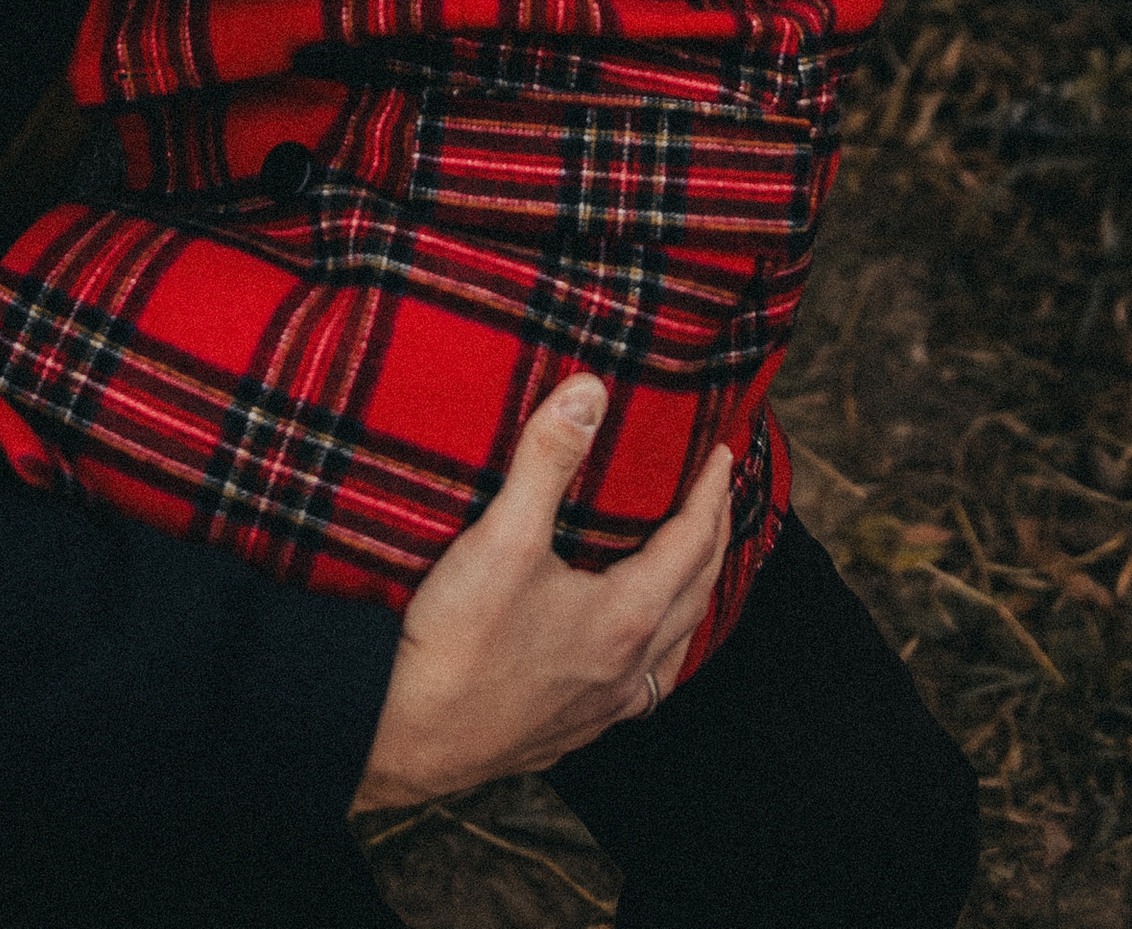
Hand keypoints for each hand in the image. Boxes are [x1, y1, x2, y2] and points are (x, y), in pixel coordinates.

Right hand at [354, 378, 732, 811]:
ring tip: (690, 572)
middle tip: (718, 498)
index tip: (723, 457)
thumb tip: (590, 391)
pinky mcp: (570, 730)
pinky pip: (640, 690)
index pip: (690, 545)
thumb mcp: (501, 537)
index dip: (710, 496)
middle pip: (695, 596)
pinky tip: (634, 655)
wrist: (407, 740)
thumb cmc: (454, 645)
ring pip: (672, 652)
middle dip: (712, 540)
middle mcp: (625, 669)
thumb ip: (548, 460)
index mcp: (624, 618)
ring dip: (690, 602)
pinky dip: (655, 656)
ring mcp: (601, 708)